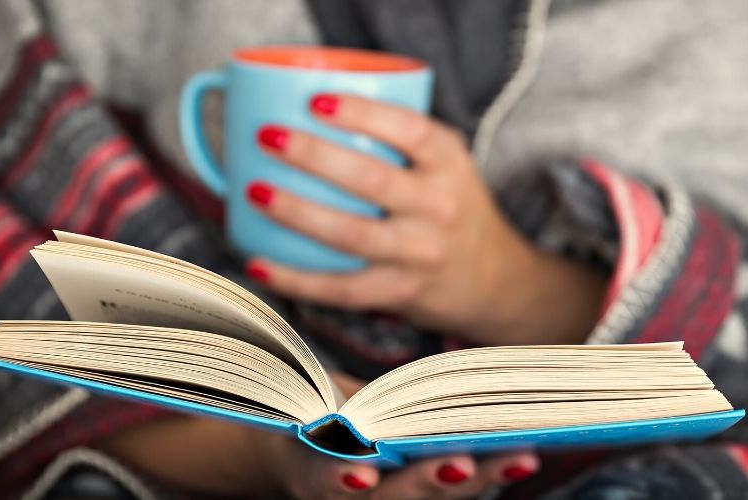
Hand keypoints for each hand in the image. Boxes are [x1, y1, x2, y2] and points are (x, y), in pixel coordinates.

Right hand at [99, 371, 538, 497]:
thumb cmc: (280, 409)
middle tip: (466, 462)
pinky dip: (485, 470)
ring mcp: (382, 497)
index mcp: (301, 471)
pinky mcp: (411, 487)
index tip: (361, 466)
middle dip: (428, 484)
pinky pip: (450, 487)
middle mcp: (345, 492)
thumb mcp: (272, 390)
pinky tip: (519, 447)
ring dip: (475, 480)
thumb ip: (262, 359)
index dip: (335, 476)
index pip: (315, 481)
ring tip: (519, 452)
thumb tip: (189, 305)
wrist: (286, 448)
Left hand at [245, 94, 606, 344]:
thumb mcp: (444, 164)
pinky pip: (341, 289)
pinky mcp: (400, 292)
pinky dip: (295, 278)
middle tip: (267, 136)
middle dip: (312, 155)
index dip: (361, 114)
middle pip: (371, 179)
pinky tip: (259, 263)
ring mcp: (419, 253)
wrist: (493, 277)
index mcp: (449, 163)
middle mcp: (439, 206)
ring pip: (350, 234)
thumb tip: (305, 112)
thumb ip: (397, 141)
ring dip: (296, 212)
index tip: (315, 101)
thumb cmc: (450, 207)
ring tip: (254, 191)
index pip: (409, 130)